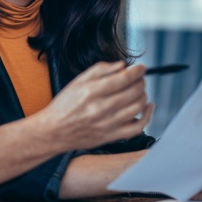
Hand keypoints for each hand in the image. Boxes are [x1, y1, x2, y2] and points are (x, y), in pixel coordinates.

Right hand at [37, 61, 153, 152]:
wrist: (54, 131)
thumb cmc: (64, 106)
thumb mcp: (78, 81)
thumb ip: (101, 70)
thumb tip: (122, 65)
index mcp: (92, 92)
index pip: (123, 78)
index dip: (137, 71)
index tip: (141, 68)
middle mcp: (101, 108)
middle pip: (133, 92)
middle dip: (140, 82)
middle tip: (139, 79)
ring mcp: (108, 124)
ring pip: (138, 107)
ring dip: (143, 95)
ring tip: (139, 91)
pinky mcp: (112, 136)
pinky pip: (137, 127)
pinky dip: (147, 116)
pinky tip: (147, 107)